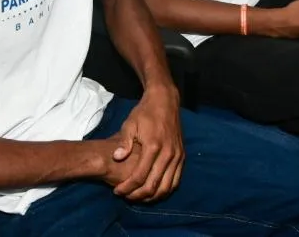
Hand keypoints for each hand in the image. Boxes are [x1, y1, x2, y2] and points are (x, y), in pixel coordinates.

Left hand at [106, 87, 183, 201]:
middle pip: (154, 186)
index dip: (127, 187)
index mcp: (153, 146)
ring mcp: (177, 156)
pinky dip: (165, 190)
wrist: (165, 101)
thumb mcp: (129, 124)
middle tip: (126, 197)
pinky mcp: (182, 156)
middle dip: (138, 195)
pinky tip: (154, 192)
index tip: (117, 191)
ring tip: (139, 197)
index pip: (139, 176)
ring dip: (152, 196)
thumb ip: (124, 142)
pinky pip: (176, 180)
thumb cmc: (144, 113)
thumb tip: (117, 158)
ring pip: (166, 187)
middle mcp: (168, 154)